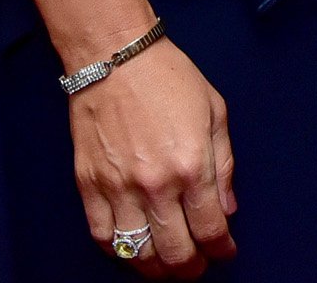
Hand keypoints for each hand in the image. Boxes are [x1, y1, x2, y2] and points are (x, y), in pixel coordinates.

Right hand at [69, 35, 236, 274]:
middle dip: (191, 268)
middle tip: (196, 266)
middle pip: (175, 253)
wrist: (114, 54)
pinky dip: (119, 251)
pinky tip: (132, 247)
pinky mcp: (89, 184)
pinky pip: (103, 236)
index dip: (221, 250)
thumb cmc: (167, 75)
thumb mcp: (214, 111)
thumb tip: (227, 208)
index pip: (210, 230)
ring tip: (165, 263)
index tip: (224, 251)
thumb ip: (224, 165)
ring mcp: (119, 187)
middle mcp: (156, 184)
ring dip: (156, 268)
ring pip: (139, 253)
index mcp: (192, 166)